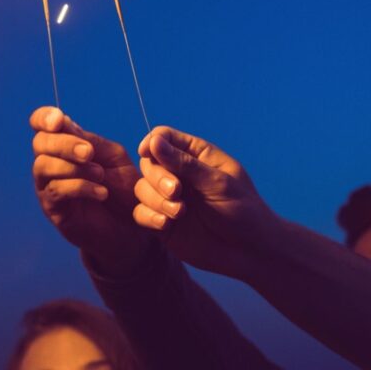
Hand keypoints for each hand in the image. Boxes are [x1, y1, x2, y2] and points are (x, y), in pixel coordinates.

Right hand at [30, 107, 150, 274]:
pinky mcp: (52, 209)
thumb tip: (64, 123)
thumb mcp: (113, 158)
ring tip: (100, 175)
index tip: (58, 121)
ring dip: (73, 167)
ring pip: (43, 166)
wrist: (133, 227)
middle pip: (39, 143)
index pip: (40, 124)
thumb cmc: (123, 189)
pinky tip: (101, 192)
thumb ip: (90, 141)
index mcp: (64, 144)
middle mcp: (50, 162)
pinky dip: (80, 187)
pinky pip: (56, 191)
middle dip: (63, 144)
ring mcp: (48, 186)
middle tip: (88, 153)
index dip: (43, 118)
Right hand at [135, 126, 277, 277]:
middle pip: (149, 163)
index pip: (164, 138)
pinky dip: (149, 217)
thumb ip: (184, 163)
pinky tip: (167, 224)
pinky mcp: (161, 221)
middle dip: (158, 177)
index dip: (152, 142)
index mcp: (196, 156)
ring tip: (179, 212)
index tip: (147, 152)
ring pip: (142, 188)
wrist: (249, 252)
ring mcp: (168, 198)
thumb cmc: (243, 211)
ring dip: (156, 199)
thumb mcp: (218, 183)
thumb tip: (154, 141)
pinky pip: (141, 213)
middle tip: (176, 192)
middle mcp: (178, 174)